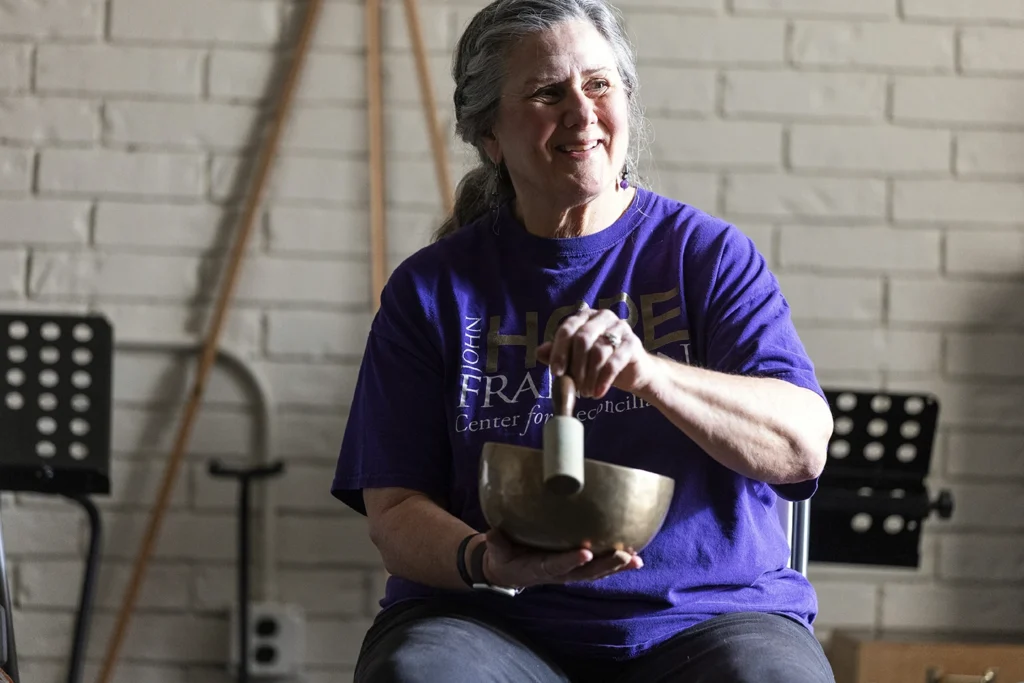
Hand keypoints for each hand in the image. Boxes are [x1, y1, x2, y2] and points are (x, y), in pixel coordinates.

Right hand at [481, 529, 642, 589]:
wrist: (508, 568)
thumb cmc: (503, 556)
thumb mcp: (495, 550)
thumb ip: (495, 542)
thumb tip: (492, 532)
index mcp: (537, 569)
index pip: (555, 566)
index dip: (569, 561)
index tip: (585, 554)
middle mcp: (558, 573)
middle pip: (585, 572)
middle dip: (605, 564)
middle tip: (624, 555)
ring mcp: (569, 571)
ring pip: (596, 571)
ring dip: (616, 566)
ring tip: (636, 559)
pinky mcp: (576, 566)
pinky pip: (598, 567)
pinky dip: (616, 565)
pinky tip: (635, 558)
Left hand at [537, 308, 655, 398]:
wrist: (631, 371)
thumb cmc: (599, 362)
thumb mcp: (575, 359)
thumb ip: (557, 354)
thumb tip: (539, 352)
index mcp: (585, 316)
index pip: (568, 329)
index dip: (559, 351)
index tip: (556, 372)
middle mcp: (602, 317)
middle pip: (583, 338)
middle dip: (575, 366)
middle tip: (574, 387)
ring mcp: (620, 328)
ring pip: (598, 351)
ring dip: (589, 377)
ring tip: (586, 393)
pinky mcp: (633, 343)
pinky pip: (614, 362)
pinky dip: (603, 380)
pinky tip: (598, 393)